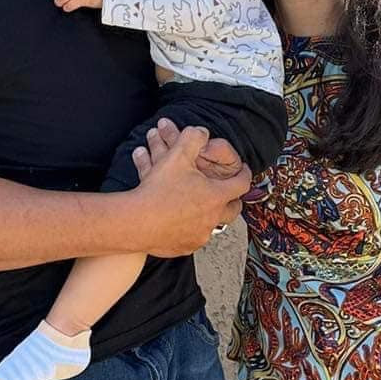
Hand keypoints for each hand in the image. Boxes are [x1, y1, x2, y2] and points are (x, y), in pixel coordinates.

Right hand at [127, 126, 250, 254]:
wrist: (136, 221)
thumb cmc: (157, 191)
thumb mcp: (176, 156)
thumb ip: (192, 139)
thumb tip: (201, 132)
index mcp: (216, 196)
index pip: (241, 184)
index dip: (244, 174)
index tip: (243, 171)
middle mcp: (213, 218)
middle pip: (233, 209)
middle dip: (232, 199)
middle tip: (227, 193)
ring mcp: (200, 235)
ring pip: (213, 225)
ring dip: (210, 214)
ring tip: (203, 206)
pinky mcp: (185, 247)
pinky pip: (194, 238)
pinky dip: (191, 229)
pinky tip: (183, 222)